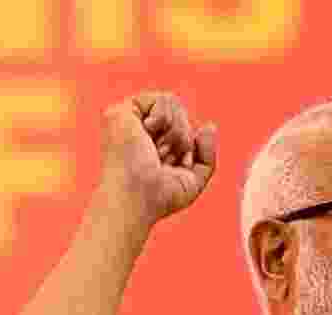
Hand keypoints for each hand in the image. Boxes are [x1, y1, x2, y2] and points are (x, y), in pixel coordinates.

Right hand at [99, 92, 216, 224]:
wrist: (138, 198)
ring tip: (156, 150)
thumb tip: (209, 126)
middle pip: (181, 114)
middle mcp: (139, 130)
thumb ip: (207, 154)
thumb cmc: (159, 197)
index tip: (173, 166)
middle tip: (163, 158)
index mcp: (152, 144)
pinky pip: (163, 99)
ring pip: (174, 104)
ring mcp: (129, 119)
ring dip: (175, 132)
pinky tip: (147, 134)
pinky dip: (164, 119)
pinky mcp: (122, 110)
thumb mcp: (193, 180)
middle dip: (183, 139)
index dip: (188, 147)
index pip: (185, 127)